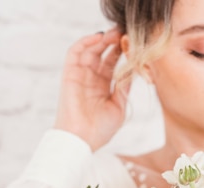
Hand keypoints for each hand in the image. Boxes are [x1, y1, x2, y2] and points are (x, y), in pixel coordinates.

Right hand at [54, 29, 130, 150]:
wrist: (82, 140)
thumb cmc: (100, 129)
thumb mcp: (119, 106)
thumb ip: (124, 88)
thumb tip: (133, 70)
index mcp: (103, 87)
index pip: (112, 64)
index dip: (121, 52)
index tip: (132, 43)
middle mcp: (91, 79)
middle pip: (102, 54)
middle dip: (113, 42)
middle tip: (125, 32)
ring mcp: (80, 76)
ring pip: (90, 51)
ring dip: (102, 40)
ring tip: (115, 33)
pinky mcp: (69, 75)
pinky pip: (75, 53)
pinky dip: (85, 43)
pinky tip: (98, 38)